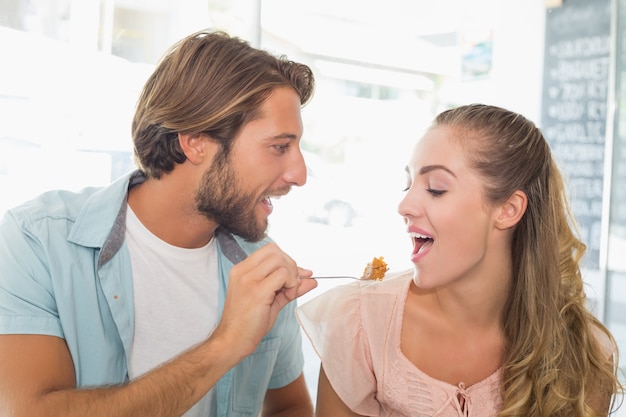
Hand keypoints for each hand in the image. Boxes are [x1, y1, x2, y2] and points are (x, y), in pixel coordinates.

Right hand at [214, 243, 316, 358]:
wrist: (231, 341)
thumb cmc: (248, 323)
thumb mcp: (272, 299)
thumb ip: (290, 287)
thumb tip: (311, 278)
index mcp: (242, 270)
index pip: (270, 250)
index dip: (287, 260)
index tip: (294, 277)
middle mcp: (243, 271)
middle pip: (276, 251)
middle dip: (291, 266)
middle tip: (291, 285)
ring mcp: (248, 280)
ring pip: (280, 260)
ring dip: (291, 275)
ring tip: (288, 292)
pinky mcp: (257, 291)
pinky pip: (282, 275)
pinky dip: (291, 283)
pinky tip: (287, 296)